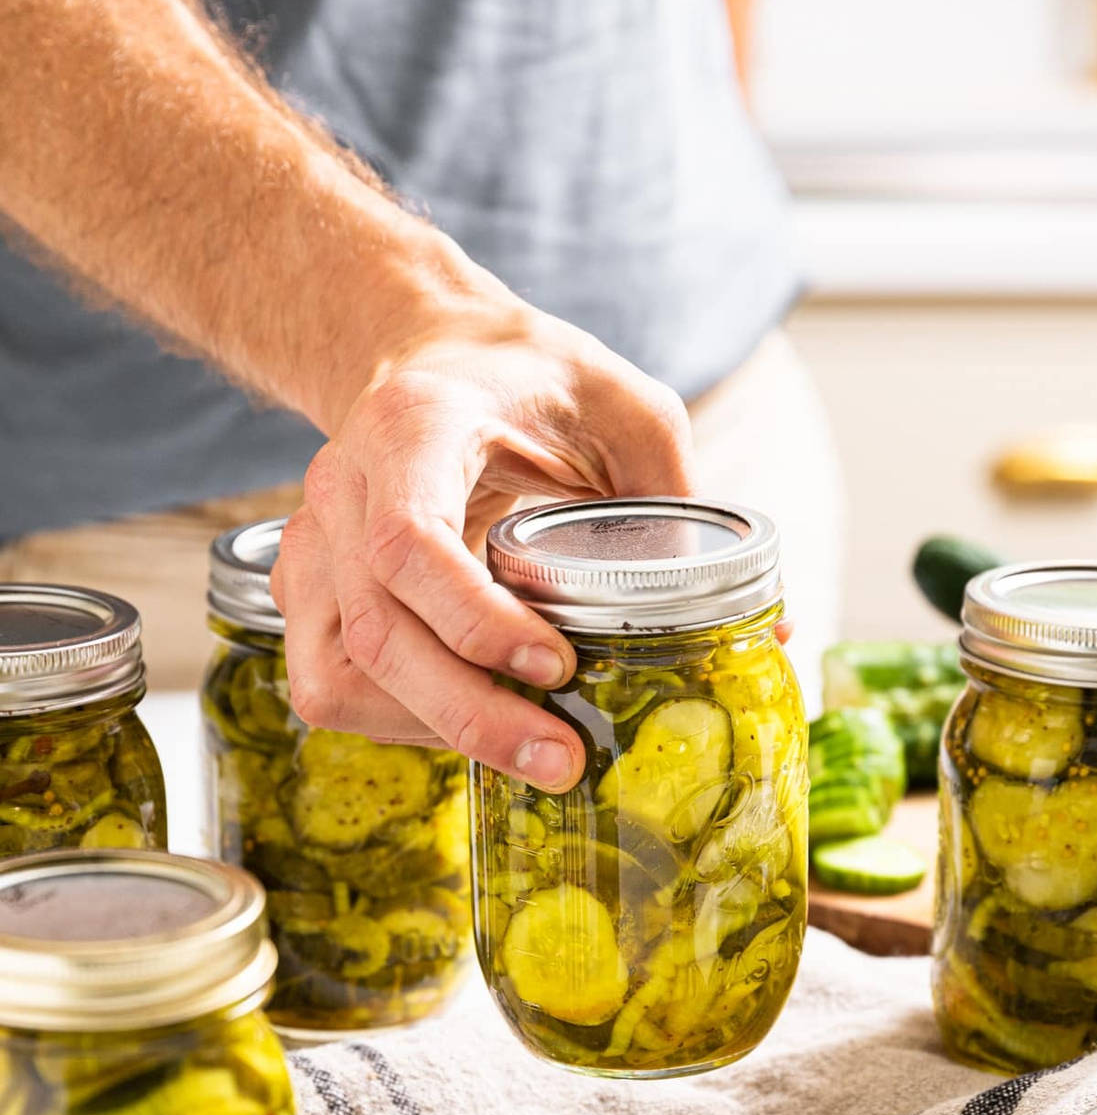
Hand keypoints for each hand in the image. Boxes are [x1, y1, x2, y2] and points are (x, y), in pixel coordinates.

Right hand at [270, 255, 695, 788]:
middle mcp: (342, 486)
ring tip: (527, 752)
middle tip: (561, 760)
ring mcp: (310, 541)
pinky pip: (329, 683)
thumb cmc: (528, 379)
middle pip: (379, 631)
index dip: (478, 621)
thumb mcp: (623, 407)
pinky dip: (397, 724)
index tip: (558, 665)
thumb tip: (772, 629)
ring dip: (433, 731)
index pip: (409, 541)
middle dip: (473, 715)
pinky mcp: (306, 588)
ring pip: (340, 673)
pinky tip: (470, 725)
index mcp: (415, 427)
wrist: (429, 353)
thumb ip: (681, 505)